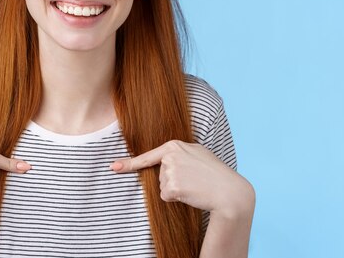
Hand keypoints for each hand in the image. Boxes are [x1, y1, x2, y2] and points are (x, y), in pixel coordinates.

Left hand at [110, 140, 253, 217]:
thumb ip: (179, 153)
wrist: (229, 191)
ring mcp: (170, 171)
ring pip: (162, 186)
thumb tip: (164, 160)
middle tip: (194, 179)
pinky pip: (166, 196)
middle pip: (159, 174)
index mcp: (174, 145)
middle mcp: (169, 156)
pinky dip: (177, 199)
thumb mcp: (197, 153)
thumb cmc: (215, 172)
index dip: (128, 163)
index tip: (114, 167)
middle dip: (174, 180)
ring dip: (176, 189)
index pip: (148, 156)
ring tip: (195, 185)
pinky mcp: (172, 186)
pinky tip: (191, 193)